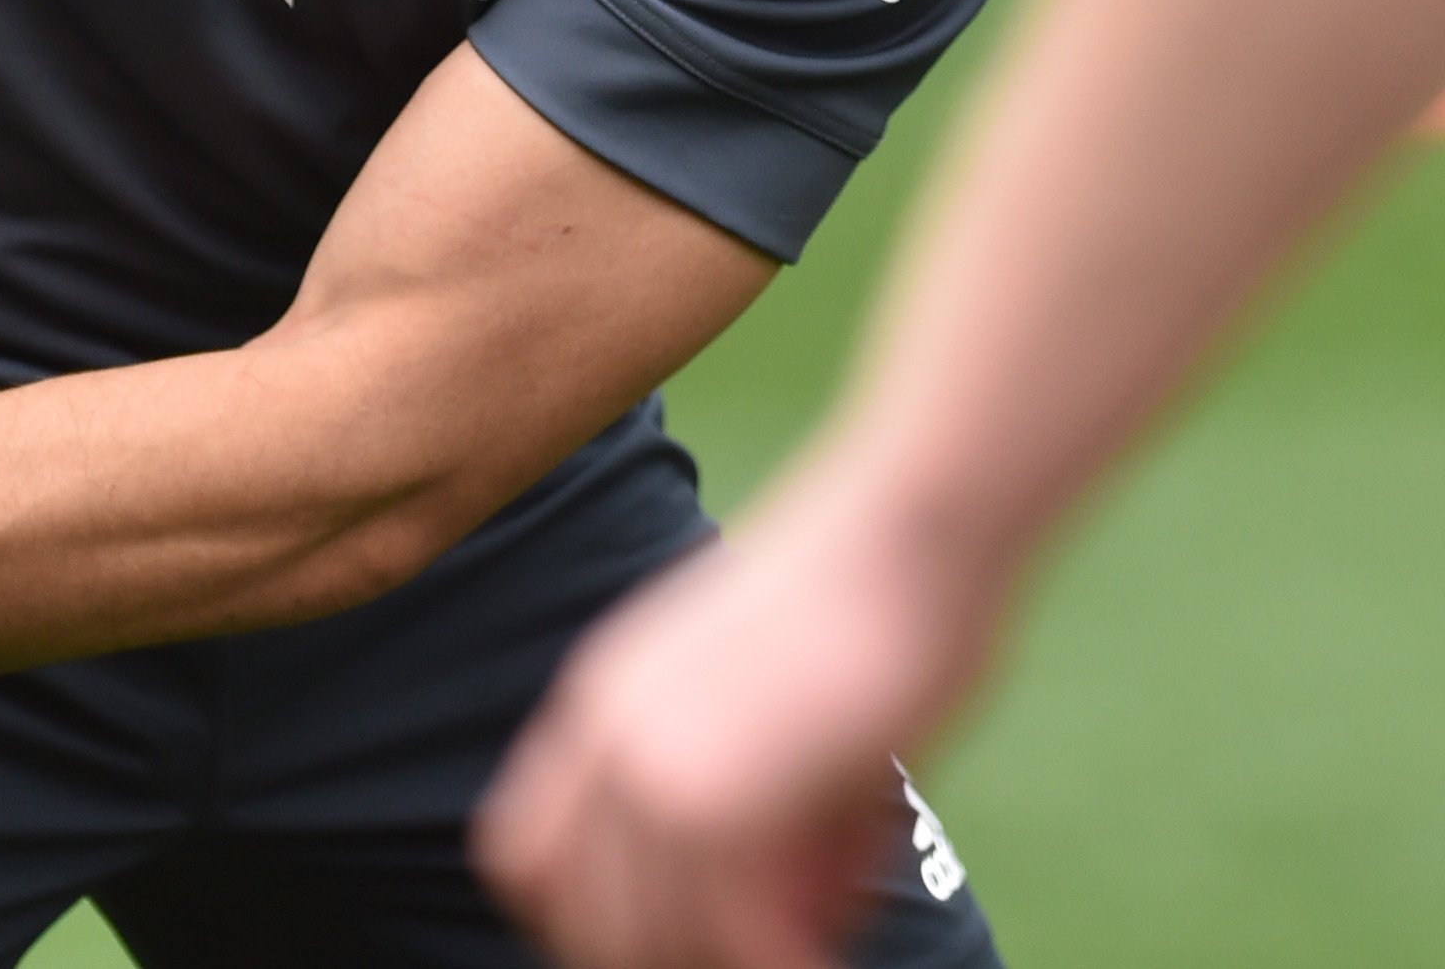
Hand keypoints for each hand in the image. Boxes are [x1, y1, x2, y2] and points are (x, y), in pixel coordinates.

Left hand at [478, 481, 1006, 968]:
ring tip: (818, 938)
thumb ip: (758, 792)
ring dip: (740, 958)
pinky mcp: (715, 806)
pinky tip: (830, 954)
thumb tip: (796, 911)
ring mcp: (650, 772)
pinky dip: (786, 964)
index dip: (585, 920)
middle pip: (586, 922)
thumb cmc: (884, 594)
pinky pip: (738, 944)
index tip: (670, 937)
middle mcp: (607, 736)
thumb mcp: (782, 692)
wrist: (919, 521)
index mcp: (606, 696)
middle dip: (671, 954)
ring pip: (661, 947)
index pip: (525, 856)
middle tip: (769, 944)